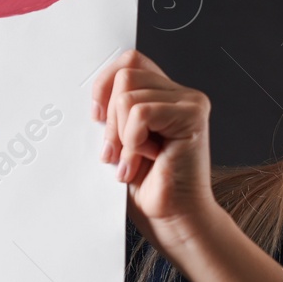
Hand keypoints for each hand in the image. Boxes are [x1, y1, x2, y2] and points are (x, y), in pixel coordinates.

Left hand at [90, 49, 216, 251]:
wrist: (172, 220)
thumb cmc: (146, 189)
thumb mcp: (117, 143)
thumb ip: (111, 115)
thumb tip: (90, 96)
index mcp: (163, 96)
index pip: (128, 61)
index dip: (105, 83)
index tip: (96, 117)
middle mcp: (180, 94)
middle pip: (125, 74)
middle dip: (110, 119)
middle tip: (117, 154)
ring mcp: (190, 102)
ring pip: (128, 95)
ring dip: (122, 135)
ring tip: (135, 161)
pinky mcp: (193, 115)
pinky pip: (141, 112)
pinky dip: (133, 141)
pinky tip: (146, 161)